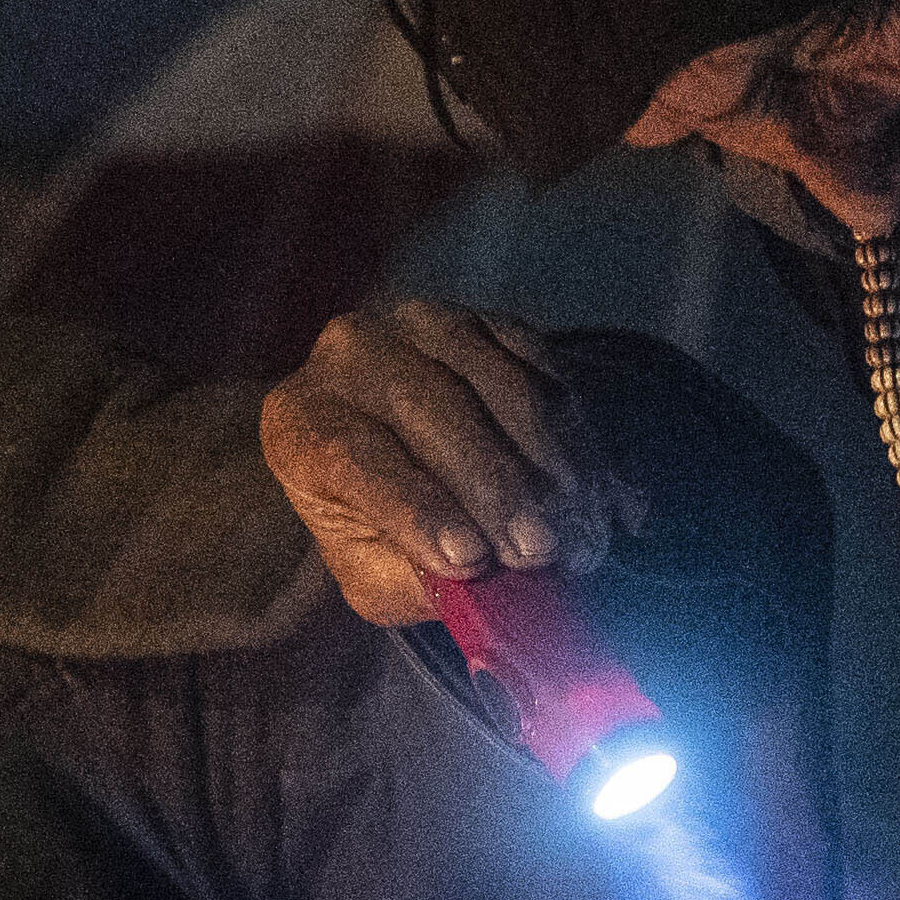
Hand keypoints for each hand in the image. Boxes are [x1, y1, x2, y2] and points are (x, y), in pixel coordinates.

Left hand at [254, 301, 618, 631]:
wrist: (410, 456)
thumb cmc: (379, 524)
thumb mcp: (375, 569)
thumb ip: (414, 577)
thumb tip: (479, 579)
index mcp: (301, 422)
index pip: (354, 458)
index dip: (416, 508)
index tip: (471, 558)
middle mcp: (348, 356)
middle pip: (428, 411)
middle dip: (496, 488)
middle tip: (543, 552)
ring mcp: (419, 326)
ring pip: (496, 384)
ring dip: (549, 464)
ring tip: (581, 532)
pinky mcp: (484, 320)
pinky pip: (540, 368)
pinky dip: (576, 434)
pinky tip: (598, 494)